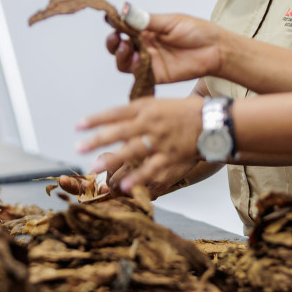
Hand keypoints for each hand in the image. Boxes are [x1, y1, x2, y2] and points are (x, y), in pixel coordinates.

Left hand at [78, 96, 202, 192]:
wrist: (213, 122)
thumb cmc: (185, 112)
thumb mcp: (159, 104)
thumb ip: (137, 111)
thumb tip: (115, 118)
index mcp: (147, 108)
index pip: (116, 112)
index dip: (96, 119)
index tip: (78, 126)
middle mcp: (151, 123)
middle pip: (120, 131)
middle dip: (97, 140)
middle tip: (78, 148)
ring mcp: (161, 141)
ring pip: (133, 150)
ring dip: (113, 160)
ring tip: (94, 168)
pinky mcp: (171, 157)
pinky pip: (152, 169)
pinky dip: (138, 178)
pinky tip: (124, 187)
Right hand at [106, 9, 223, 84]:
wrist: (215, 49)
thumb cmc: (197, 32)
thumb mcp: (170, 22)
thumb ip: (147, 19)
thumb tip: (125, 10)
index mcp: (147, 30)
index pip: (124, 29)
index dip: (116, 26)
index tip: (110, 21)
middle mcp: (145, 46)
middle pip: (119, 47)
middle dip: (113, 43)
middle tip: (117, 38)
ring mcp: (149, 61)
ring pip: (125, 62)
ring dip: (121, 55)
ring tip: (126, 47)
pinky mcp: (156, 75)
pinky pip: (138, 74)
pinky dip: (134, 67)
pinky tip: (138, 60)